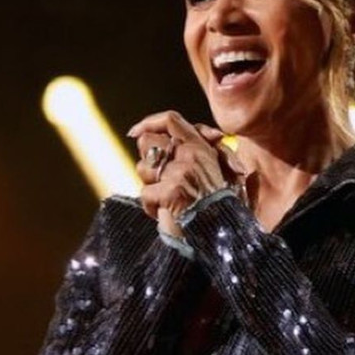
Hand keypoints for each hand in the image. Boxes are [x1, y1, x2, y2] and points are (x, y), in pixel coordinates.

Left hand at [128, 110, 241, 236]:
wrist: (220, 233)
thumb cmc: (214, 205)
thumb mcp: (213, 169)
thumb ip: (194, 149)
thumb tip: (179, 134)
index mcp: (201, 147)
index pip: (171, 121)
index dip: (150, 122)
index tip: (134, 131)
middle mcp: (192, 155)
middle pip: (148, 142)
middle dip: (148, 163)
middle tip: (159, 179)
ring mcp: (182, 172)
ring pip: (143, 168)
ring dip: (150, 187)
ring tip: (168, 199)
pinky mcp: (172, 191)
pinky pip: (146, 193)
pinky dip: (152, 208)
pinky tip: (167, 213)